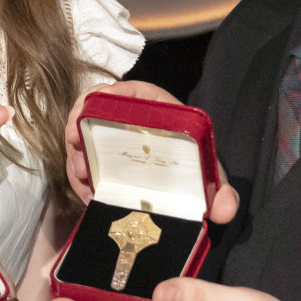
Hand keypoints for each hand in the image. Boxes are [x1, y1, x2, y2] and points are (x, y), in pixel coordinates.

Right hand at [64, 81, 239, 223]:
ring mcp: (110, 143)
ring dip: (76, 156)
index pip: (130, 91)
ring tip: (82, 176)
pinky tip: (88, 194)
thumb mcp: (209, 177)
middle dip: (79, 123)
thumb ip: (221, 190)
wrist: (186, 192)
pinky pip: (83, 165)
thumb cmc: (196, 172)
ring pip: (84, 140)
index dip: (110, 92)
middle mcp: (128, 122)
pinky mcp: (100, 164)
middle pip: (94, 111)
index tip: (97, 101)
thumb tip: (225, 209)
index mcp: (155, 110)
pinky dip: (80, 179)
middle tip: (75, 142)